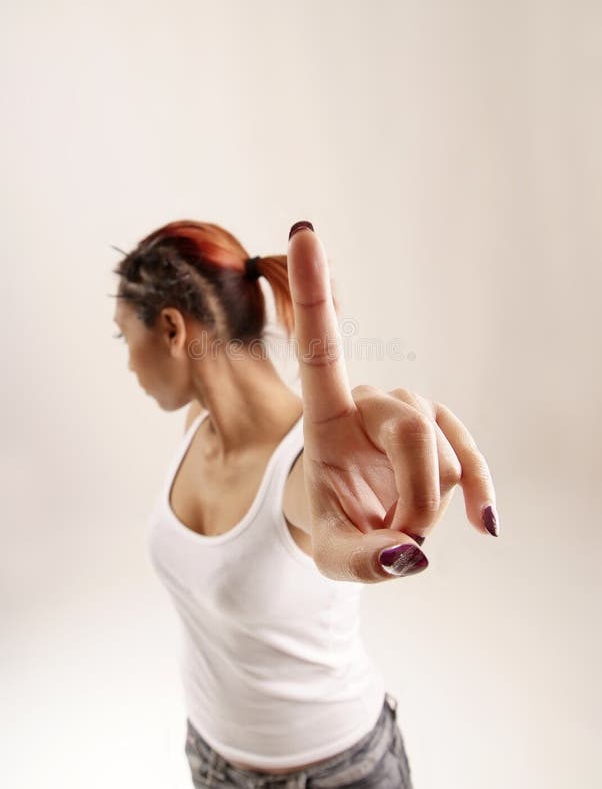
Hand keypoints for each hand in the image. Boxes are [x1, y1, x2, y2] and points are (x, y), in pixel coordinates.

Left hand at [287, 220, 498, 582]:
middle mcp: (368, 401)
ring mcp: (411, 414)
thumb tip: (412, 554)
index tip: (304, 231)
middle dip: (414, 493)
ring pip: (439, 451)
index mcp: (325, 415)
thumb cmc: (337, 524)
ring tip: (401, 524)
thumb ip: (362, 562)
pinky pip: (468, 458)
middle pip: (409, 426)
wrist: (361, 521)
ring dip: (428, 505)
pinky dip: (477, 491)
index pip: (319, 347)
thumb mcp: (333, 555)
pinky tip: (484, 525)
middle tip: (399, 538)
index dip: (316, 292)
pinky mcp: (443, 432)